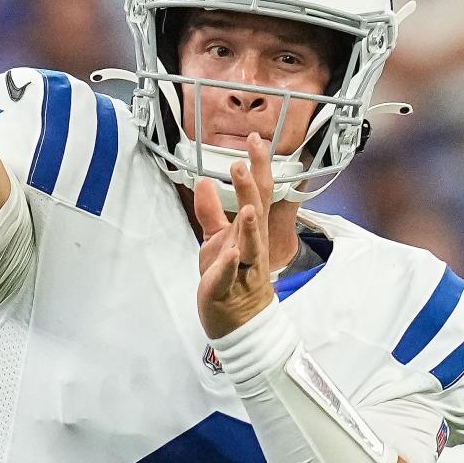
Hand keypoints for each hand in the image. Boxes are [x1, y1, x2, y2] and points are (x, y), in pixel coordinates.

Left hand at [194, 133, 274, 339]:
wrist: (238, 323)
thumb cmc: (230, 279)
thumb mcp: (216, 240)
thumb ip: (211, 211)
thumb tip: (205, 181)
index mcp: (249, 231)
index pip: (257, 194)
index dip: (257, 166)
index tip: (257, 138)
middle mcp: (251, 246)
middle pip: (257, 211)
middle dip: (252, 184)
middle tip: (248, 156)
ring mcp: (243, 268)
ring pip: (250, 243)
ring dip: (249, 224)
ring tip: (249, 206)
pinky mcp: (228, 289)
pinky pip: (230, 276)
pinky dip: (231, 264)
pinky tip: (232, 252)